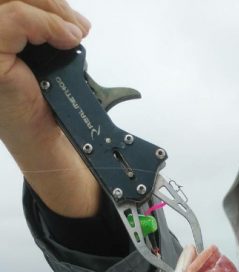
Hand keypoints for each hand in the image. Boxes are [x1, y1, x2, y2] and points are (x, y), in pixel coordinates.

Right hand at [0, 1, 100, 216]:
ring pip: (11, 2)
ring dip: (50, 11)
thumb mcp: (44, 54)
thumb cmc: (43, 102)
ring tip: (75, 33)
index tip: (71, 18)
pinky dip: (46, 24)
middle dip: (49, 3)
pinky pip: (14, 19)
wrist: (44, 140)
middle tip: (78, 25)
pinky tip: (67, 38)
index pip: (10, 1)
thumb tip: (68, 14)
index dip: (41, 1)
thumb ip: (43, 27)